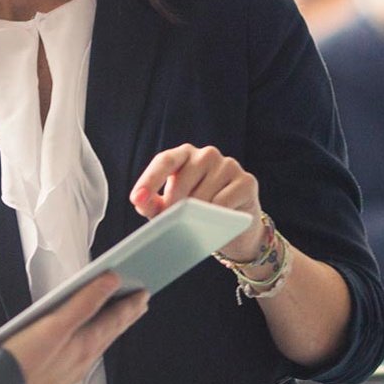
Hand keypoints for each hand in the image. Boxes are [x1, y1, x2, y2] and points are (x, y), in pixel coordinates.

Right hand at [0, 272, 148, 383]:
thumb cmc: (22, 366)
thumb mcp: (54, 326)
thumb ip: (84, 303)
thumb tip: (110, 280)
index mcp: (85, 345)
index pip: (115, 319)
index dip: (130, 304)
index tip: (144, 291)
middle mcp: (82, 359)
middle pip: (111, 332)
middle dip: (126, 315)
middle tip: (141, 302)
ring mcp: (70, 370)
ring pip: (99, 343)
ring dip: (112, 327)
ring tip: (120, 316)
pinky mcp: (57, 377)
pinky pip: (85, 353)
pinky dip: (94, 339)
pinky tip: (88, 339)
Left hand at [129, 143, 262, 259]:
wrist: (236, 229)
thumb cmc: (197, 213)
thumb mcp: (170, 208)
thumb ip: (151, 203)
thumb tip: (138, 200)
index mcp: (184, 155)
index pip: (164, 161)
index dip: (149, 180)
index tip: (136, 198)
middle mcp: (207, 154)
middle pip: (182, 181)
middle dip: (172, 207)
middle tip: (171, 224)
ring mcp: (229, 165)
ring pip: (203, 195)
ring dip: (194, 216)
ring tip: (195, 225)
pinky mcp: (246, 181)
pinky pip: (224, 203)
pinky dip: (216, 217)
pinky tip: (216, 223)